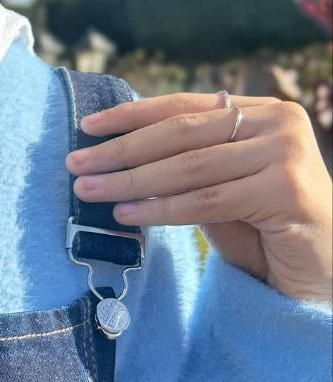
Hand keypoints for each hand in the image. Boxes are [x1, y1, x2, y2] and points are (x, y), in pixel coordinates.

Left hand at [65, 92, 332, 304]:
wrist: (323, 274)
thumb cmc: (267, 234)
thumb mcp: (222, 189)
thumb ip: (187, 166)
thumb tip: (117, 154)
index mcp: (263, 112)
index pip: (186, 107)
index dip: (133, 114)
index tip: (87, 126)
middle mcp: (280, 123)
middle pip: (182, 134)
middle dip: (121, 150)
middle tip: (74, 163)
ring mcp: (287, 154)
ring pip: (190, 167)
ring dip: (131, 180)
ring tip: (88, 190)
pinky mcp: (287, 190)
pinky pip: (208, 200)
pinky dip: (162, 207)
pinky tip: (126, 212)